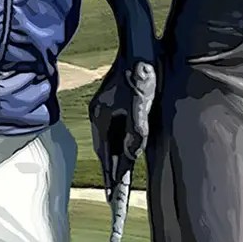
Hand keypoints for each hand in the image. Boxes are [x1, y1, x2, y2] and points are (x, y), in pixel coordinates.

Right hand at [88, 56, 157, 196]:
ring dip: (117, 156)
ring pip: (111, 138)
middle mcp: (98, 113)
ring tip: (122, 178)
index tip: (113, 200)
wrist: (138, 41)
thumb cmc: (142, 72)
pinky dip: (120, 142)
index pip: (106, 156)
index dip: (111, 178)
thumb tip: (132, 154)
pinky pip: (114, 128)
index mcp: (102, 117)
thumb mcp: (143, 105)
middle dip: (112, 171)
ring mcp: (104, 106)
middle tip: (116, 197)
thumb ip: (137, 133)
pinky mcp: (112, 101)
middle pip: (106, 149)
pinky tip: (128, 147)